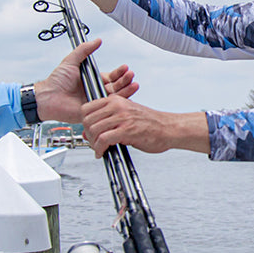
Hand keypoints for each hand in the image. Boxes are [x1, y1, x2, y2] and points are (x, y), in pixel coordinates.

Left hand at [33, 38, 138, 122]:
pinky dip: (118, 103)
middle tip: (131, 75)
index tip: (126, 68)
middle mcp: (95, 90)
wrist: (48, 97)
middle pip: (116, 86)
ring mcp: (95, 101)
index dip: (119, 73)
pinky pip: (107, 109)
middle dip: (125, 81)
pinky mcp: (93, 112)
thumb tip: (96, 40)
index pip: (110, 77)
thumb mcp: (71, 61)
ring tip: (133, 84)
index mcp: (92, 80)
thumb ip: (84, 50)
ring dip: (126, 90)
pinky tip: (126, 98)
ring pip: (115, 97)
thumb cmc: (56, 81)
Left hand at [81, 96, 210, 156]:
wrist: (169, 128)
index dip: (84, 122)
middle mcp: (117, 106)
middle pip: (87, 120)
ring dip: (92, 143)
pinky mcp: (127, 130)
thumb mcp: (126, 115)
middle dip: (87, 134)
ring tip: (97, 149)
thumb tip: (90, 132)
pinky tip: (102, 152)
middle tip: (91, 142)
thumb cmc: (150, 123)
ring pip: (94, 129)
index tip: (87, 131)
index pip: (87, 108)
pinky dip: (99, 148)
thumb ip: (109, 120)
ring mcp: (122, 117)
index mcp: (116, 100)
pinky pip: (104, 139)